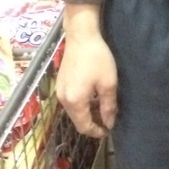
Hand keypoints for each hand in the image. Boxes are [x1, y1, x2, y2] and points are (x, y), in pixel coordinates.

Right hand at [56, 4, 117, 137]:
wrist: (81, 36)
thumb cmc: (97, 59)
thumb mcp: (108, 84)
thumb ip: (108, 107)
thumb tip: (109, 123)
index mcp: (74, 102)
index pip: (84, 126)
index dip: (96, 132)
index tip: (109, 130)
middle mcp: (63, 99)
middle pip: (77, 120)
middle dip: (92, 123)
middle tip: (108, 120)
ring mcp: (60, 91)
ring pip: (74, 111)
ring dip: (87, 112)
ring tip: (103, 107)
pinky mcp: (60, 83)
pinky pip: (71, 100)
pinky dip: (82, 103)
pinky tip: (93, 96)